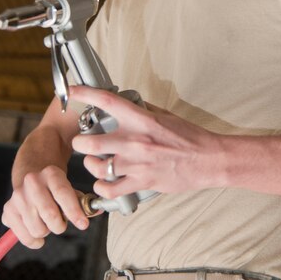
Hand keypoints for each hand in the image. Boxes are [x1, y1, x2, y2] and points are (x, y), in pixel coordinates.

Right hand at [2, 166, 89, 248]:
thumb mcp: (69, 186)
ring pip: (38, 229)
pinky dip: (34, 241)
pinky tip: (38, 236)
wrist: (31, 173)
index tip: (83, 225)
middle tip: (61, 224)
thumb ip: (83, 201)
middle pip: (50, 214)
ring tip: (47, 223)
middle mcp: (32, 182)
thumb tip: (98, 211)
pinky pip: (24, 236)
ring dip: (47, 231)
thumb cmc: (55, 185)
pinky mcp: (8, 210)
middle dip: (60, 225)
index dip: (74, 211)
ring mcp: (18, 196)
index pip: (63, 194)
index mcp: (51, 173)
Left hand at [70, 85, 226, 199]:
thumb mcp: (166, 116)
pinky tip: (104, 183)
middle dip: (79, 142)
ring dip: (90, 165)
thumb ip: (143, 110)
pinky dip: (102, 188)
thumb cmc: (190, 137)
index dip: (84, 93)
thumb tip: (127, 103)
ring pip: (96, 167)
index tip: (71, 90)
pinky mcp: (142, 182)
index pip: (107, 101)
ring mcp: (137, 163)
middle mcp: (135, 140)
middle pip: (90, 142)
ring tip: (94, 163)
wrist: (209, 159)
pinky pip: (110, 189)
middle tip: (81, 142)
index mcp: (141, 119)